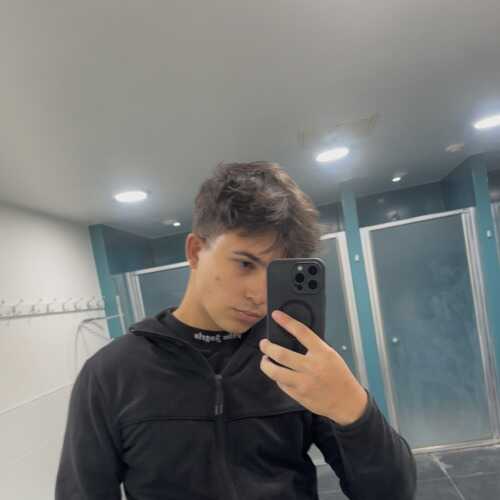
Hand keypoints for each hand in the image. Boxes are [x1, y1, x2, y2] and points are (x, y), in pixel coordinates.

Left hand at [259, 310, 367, 425]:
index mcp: (322, 353)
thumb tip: (291, 339)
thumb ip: (313, 347)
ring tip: (265, 359)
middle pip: (281, 354)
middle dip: (267, 347)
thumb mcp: (331, 355)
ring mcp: (303, 382)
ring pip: (275, 372)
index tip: (276, 315)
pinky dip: (277, 377)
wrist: (347, 402)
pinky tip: (278, 374)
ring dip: (265, 364)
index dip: (286, 321)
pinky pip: (281, 384)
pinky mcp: (298, 395)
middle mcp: (311, 367)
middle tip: (264, 343)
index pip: (301, 332)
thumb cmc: (340, 376)